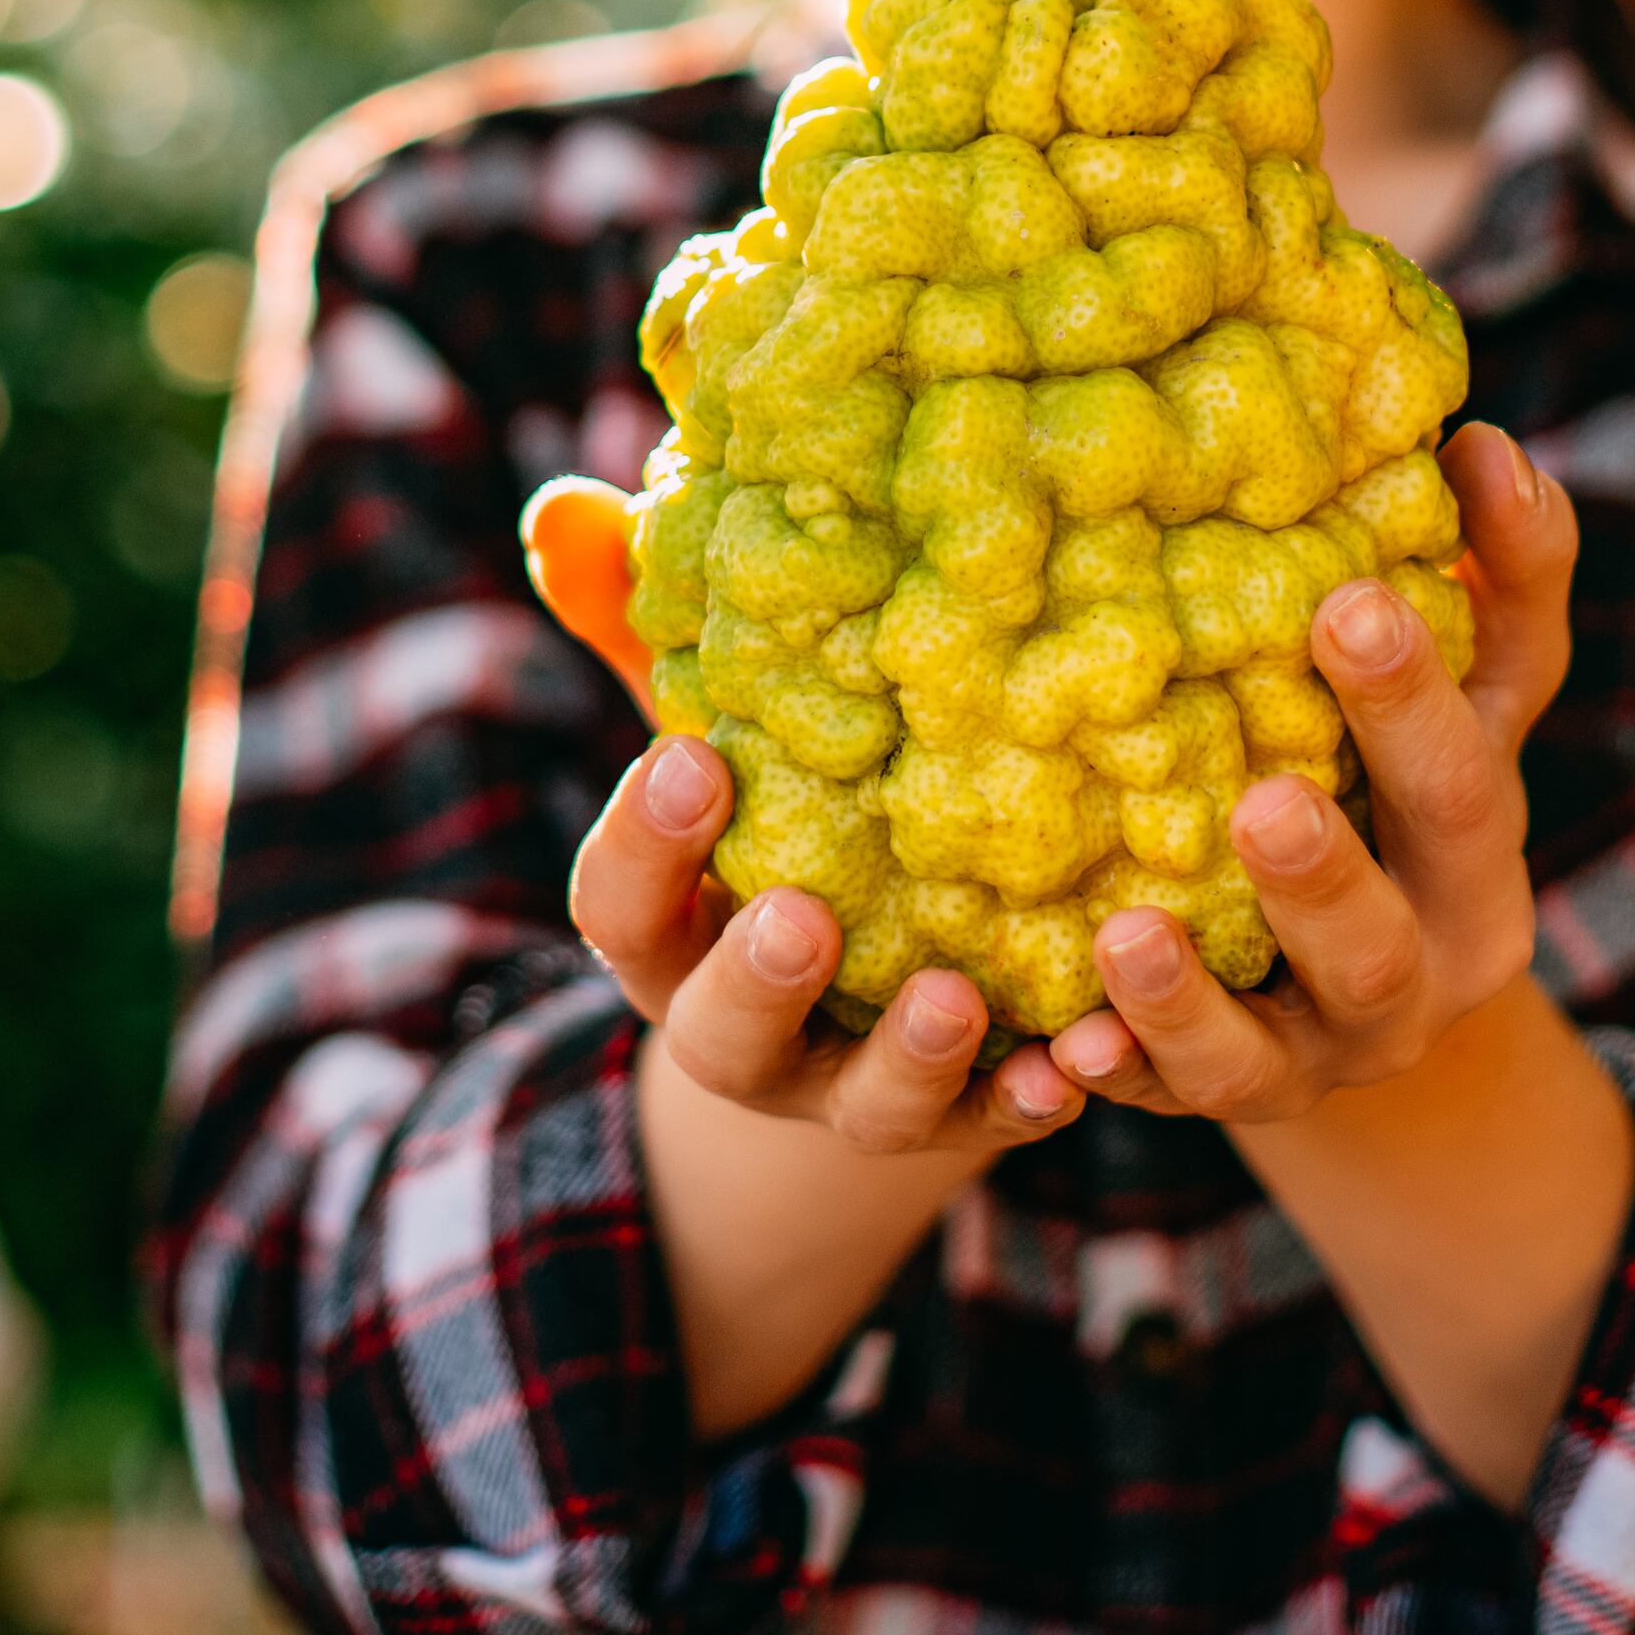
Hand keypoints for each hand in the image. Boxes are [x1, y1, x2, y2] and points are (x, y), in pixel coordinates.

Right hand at [530, 476, 1082, 1155]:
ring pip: (867, 1107)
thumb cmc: (778, 816)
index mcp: (667, 935)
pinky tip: (1073, 1062)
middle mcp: (744, 1031)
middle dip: (762, 979)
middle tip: (804, 916)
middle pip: (724, 1034)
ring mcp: (850, 1090)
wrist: (869, 995)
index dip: (645, 842)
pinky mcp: (962, 1117)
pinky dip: (1029, 1100)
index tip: (693, 759)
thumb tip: (560, 506)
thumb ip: (635, 628)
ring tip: (957, 998)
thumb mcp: (716, 734)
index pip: (619, 905)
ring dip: (909, 1058)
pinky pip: (994, 1127)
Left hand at [1049, 422, 1577, 1122]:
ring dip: (1194, 998)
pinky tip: (1059, 1049)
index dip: (1415, 701)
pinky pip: (1165, 1104)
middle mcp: (1420, 972)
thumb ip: (1500, 577)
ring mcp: (1321, 1054)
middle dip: (1323, 876)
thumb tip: (1489, 443)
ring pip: (1266, 1054)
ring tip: (1125, 932)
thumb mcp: (1470, 690)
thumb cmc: (1406, 782)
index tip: (1348, 604)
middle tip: (1263, 803)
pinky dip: (1118, 1078)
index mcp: (1477, 854)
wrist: (1370, 986)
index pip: (1465, 775)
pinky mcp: (1228, 1102)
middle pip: (1381, 941)